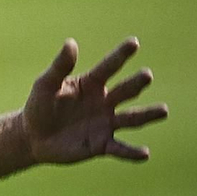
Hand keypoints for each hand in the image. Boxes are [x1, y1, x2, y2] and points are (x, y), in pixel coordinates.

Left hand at [22, 38, 167, 164]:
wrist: (33, 137)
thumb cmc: (39, 106)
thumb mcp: (46, 85)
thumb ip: (59, 66)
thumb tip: (71, 42)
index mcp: (91, 84)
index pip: (109, 67)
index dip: (120, 55)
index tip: (134, 42)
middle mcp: (104, 101)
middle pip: (124, 91)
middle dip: (136, 83)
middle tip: (146, 75)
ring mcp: (105, 123)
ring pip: (131, 119)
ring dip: (147, 115)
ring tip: (163, 110)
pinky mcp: (102, 145)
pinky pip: (120, 149)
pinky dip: (132, 153)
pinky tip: (144, 153)